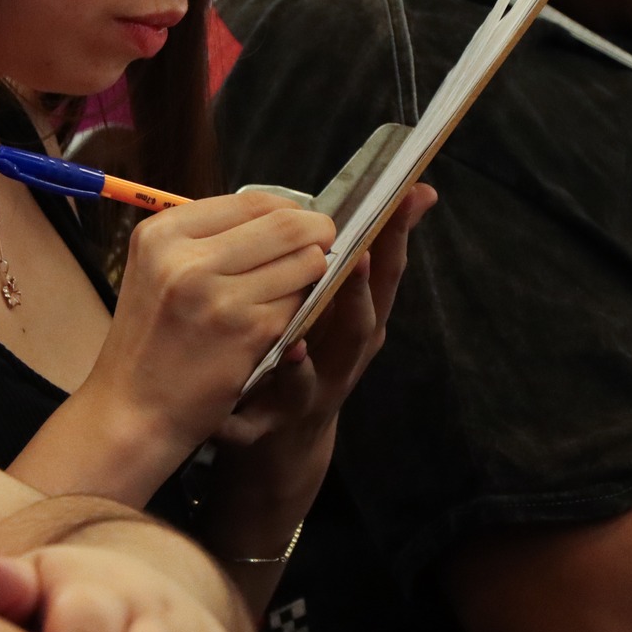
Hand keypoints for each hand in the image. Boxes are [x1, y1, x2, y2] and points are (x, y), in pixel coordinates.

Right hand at [87, 191, 334, 456]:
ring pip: (303, 262)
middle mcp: (187, 259)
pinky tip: (281, 319)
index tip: (300, 224)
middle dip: (316, 232)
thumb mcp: (157, 270)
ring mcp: (218, 296)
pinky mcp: (247, 332)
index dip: (288, 210)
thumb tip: (281, 216)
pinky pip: (299, 304)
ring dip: (312, 273)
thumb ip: (208, 239)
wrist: (133, 409)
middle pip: (285, 224)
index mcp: (162, 233)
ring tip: (300, 285)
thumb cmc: (150, 339)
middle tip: (325, 244)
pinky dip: (301, 309)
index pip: (251, 201)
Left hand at [217, 184, 432, 447]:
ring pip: (309, 383)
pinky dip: (240, 422)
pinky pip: (251, 428)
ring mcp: (305, 398)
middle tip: (353, 260)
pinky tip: (225, 416)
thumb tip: (406, 190)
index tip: (403, 198)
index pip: (384, 275)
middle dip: (357, 296)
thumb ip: (356, 254)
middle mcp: (340, 361)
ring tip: (295, 346)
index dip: (395, 237)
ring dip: (302, 367)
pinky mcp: (264, 430)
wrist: (284, 441)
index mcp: (357, 324)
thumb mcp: (338, 305)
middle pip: (357, 328)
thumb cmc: (310, 351)